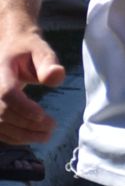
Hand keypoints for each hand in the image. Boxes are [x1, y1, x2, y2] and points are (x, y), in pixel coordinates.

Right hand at [0, 25, 64, 146]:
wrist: (8, 48)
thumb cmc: (27, 50)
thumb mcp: (40, 50)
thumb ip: (48, 63)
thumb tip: (57, 75)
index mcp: (0, 71)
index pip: (6, 93)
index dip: (23, 107)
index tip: (42, 115)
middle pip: (3, 112)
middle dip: (28, 123)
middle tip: (52, 126)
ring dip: (22, 134)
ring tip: (47, 135)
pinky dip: (14, 136)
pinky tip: (32, 137)